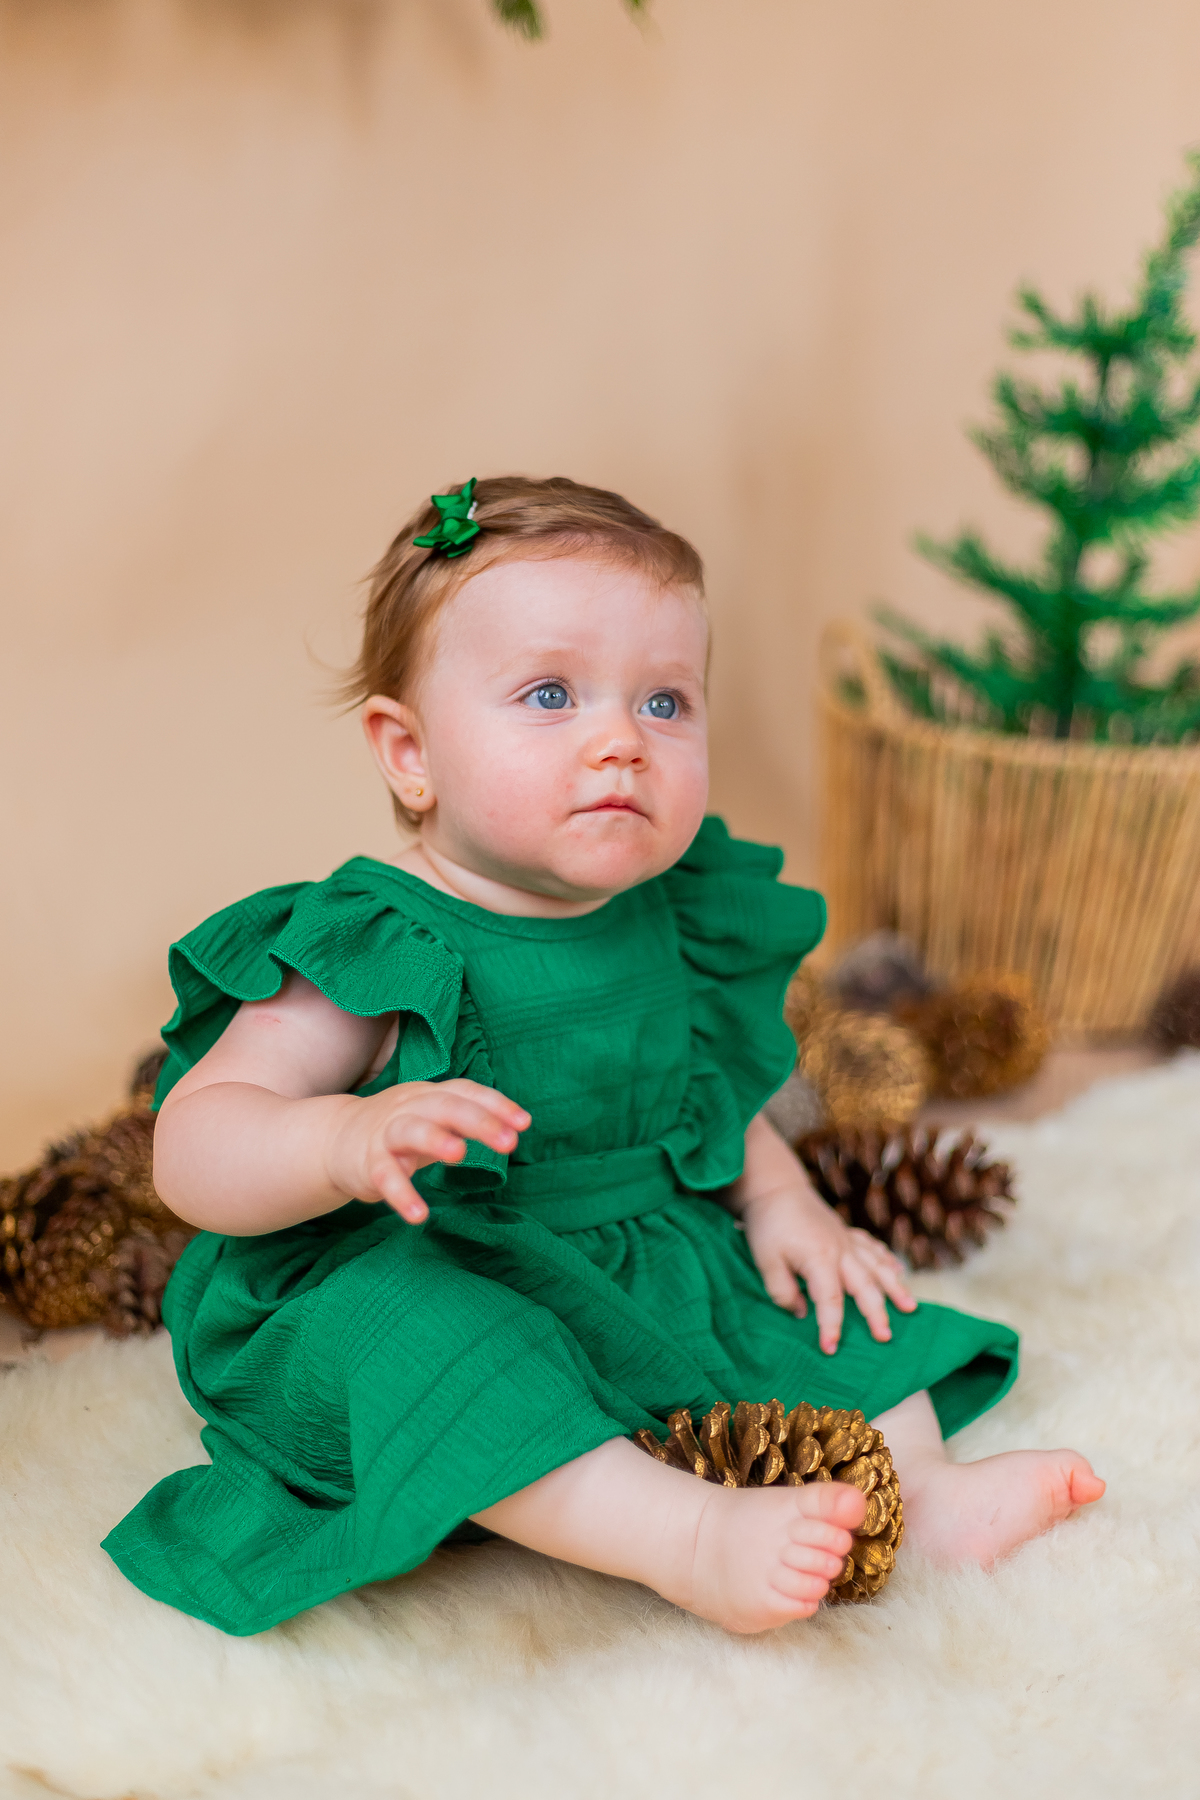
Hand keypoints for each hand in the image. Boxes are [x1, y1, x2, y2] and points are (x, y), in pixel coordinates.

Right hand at [324, 1078, 529, 1224]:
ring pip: (411, 1130)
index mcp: (429, 1095)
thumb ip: (468, 1120)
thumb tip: (514, 1128)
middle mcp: (409, 1108)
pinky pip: (385, 1176)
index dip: (495, 1104)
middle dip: (479, 1122)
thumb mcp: (433, 1117)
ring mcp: (387, 1133)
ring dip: (435, 1139)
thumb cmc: (400, 1127)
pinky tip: (419, 1216)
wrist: (336, 1138)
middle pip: (445, 1107)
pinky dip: (401, 1195)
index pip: (465, 1092)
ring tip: (459, 1155)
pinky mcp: (369, 1162)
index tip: (524, 1123)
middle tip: (509, 1142)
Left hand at [739, 1184, 916, 1354]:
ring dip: (895, 1287)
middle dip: (876, 1313)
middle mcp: (840, 1250)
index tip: (830, 1348)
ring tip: (910, 1308)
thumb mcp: (765, 1261)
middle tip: (886, 1337)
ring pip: (878, 1266)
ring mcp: (847, 1240)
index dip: (831, 1326)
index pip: (830, 1300)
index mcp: (819, 1258)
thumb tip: (801, 1313)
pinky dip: (887, 1260)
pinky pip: (872, 1247)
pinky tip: (897, 1270)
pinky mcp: (846, 1232)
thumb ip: (782, 1291)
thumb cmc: (768, 1225)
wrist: (775, 1186)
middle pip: (865, 1286)